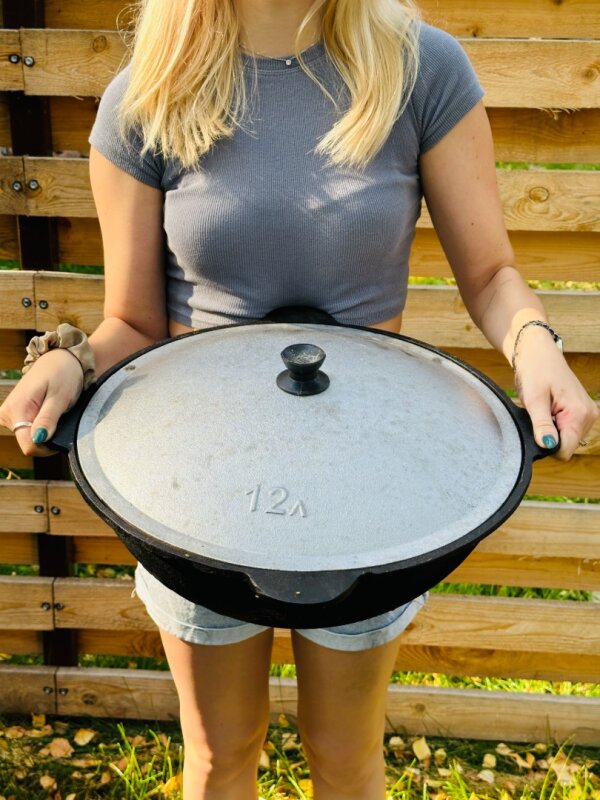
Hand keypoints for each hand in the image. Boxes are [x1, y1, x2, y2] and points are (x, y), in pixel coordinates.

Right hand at [0, 349, 83, 456]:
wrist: (60, 359)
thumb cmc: (63, 374)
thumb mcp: (60, 397)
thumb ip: (48, 418)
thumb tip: (39, 439)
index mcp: (16, 410)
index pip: (29, 445)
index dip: (48, 446)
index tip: (61, 434)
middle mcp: (7, 414)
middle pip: (29, 443)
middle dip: (47, 437)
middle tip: (60, 418)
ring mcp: (9, 414)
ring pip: (29, 437)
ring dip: (45, 430)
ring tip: (55, 412)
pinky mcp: (14, 414)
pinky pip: (28, 429)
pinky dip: (41, 426)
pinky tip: (48, 413)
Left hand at [514, 329, 598, 460]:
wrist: (537, 353)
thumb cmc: (535, 371)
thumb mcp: (534, 399)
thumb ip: (542, 425)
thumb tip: (548, 446)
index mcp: (579, 413)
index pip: (565, 450)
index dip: (547, 446)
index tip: (537, 429)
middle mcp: (589, 415)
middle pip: (567, 445)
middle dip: (549, 436)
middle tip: (539, 414)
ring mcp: (587, 413)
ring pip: (567, 438)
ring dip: (552, 429)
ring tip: (543, 409)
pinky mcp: (581, 411)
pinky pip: (568, 429)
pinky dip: (555, 424)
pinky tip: (549, 409)